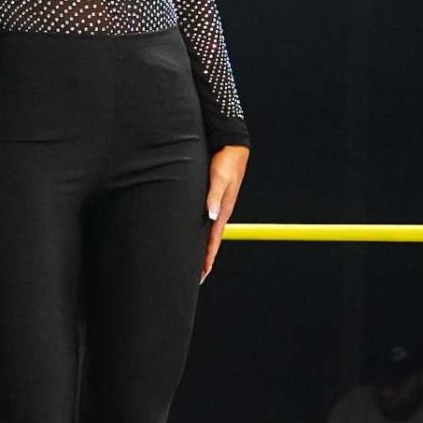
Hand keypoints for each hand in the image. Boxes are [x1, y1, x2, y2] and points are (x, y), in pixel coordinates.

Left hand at [203, 144, 248, 281]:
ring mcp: (216, 205)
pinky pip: (203, 220)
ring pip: (205, 232)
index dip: (207, 258)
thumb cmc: (225, 160)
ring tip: (191, 262)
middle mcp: (219, 211)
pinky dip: (198, 232)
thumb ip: (215, 195)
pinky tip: (190, 234)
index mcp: (223, 210)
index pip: (213, 240)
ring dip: (199, 247)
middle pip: (209, 240)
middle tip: (194, 278)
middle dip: (203, 259)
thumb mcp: (219, 177)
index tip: (201, 275)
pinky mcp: (211, 197)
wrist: (232, 145)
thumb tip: (212, 216)